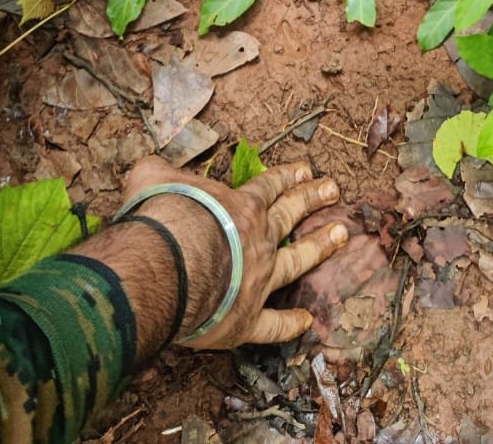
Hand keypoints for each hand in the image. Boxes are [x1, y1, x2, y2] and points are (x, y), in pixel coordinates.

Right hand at [122, 157, 347, 348]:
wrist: (163, 269)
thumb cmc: (159, 219)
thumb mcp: (151, 177)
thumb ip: (159, 171)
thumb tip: (154, 168)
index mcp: (240, 206)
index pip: (269, 185)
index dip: (286, 176)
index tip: (305, 170)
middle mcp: (258, 240)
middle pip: (291, 214)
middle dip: (312, 198)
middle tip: (333, 189)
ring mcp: (258, 281)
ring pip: (296, 261)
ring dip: (320, 247)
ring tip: (341, 234)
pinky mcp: (247, 321)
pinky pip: (274, 325)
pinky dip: (290, 325)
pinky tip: (306, 322)